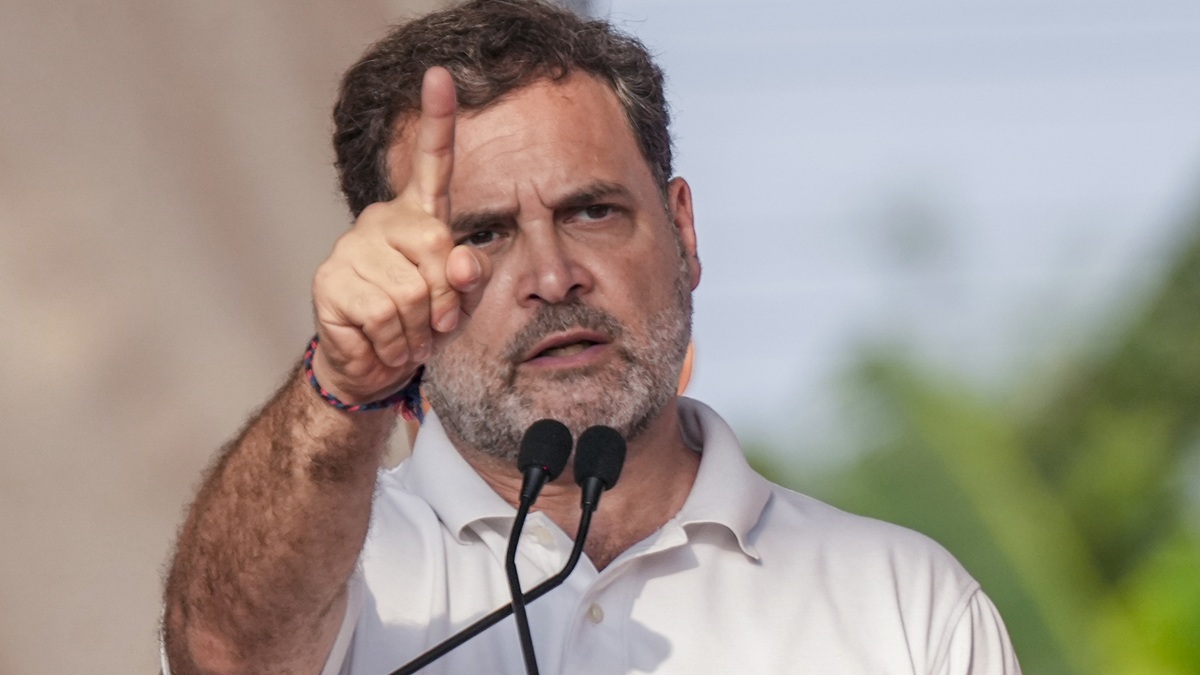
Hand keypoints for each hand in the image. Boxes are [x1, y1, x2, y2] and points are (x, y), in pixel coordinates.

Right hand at [310, 67, 489, 403]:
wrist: (373, 366)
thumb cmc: (423, 326)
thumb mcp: (462, 302)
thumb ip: (471, 278)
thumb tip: (461, 261)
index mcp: (419, 217)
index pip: (432, 163)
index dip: (436, 120)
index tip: (440, 76)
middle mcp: (382, 221)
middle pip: (438, 251)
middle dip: (445, 302)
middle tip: (432, 325)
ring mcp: (350, 248)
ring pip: (411, 294)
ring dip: (417, 332)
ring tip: (405, 336)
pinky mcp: (328, 281)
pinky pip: (382, 317)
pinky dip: (391, 345)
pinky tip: (380, 343)